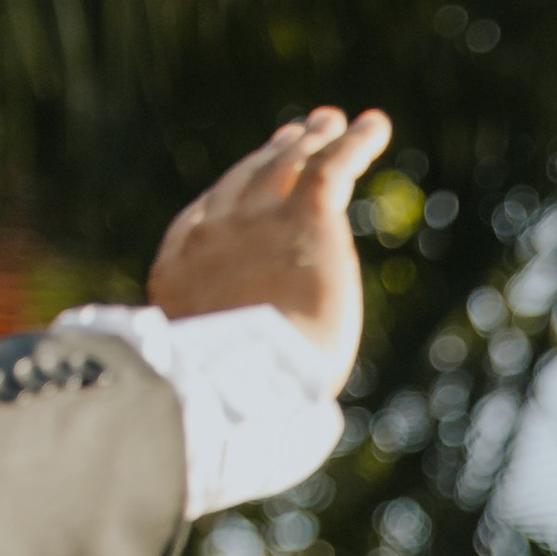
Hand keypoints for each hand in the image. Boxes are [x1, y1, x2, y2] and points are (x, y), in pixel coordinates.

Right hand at [149, 107, 391, 387]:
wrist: (241, 377)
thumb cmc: (226, 398)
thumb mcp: (218, 384)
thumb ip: (243, 383)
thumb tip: (293, 433)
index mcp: (180, 273)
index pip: (206, 221)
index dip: (231, 195)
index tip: (246, 182)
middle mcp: (213, 235)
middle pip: (247, 182)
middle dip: (271, 156)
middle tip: (292, 136)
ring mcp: (257, 220)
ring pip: (287, 165)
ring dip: (309, 140)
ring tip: (327, 122)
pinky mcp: (305, 218)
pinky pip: (331, 166)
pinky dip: (354, 142)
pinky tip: (375, 125)